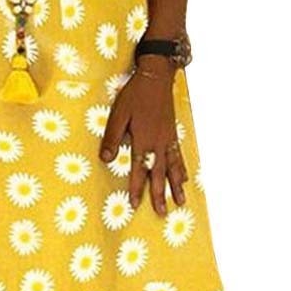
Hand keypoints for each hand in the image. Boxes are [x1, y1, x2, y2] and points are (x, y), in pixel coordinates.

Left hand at [98, 59, 187, 215]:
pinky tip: (185, 178)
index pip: (139, 169)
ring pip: (173, 168)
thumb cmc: (134, 94)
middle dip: (159, 194)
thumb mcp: (118, 114)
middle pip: (159, 173)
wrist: (156, 77)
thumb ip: (113, 137)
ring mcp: (168, 139)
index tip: (136, 204)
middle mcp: (158, 143)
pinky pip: (179, 156)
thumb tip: (106, 158)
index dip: (137, 187)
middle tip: (162, 213)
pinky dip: (182, 169)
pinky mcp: (173, 133)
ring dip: (175, 186)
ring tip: (180, 202)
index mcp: (143, 139)